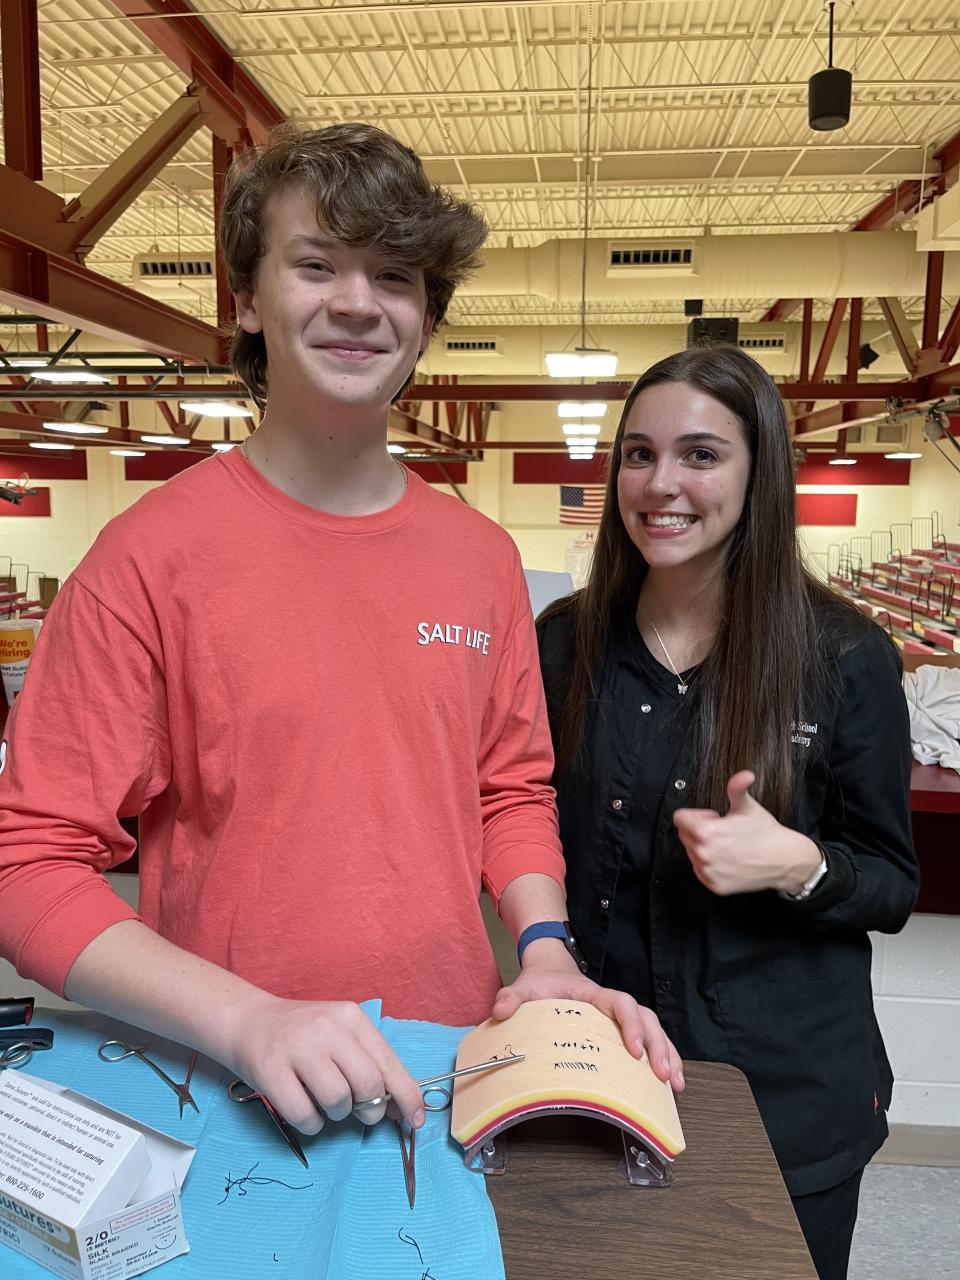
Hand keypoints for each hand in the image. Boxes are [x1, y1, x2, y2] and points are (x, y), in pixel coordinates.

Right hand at [224, 994, 424, 1134]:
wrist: (247, 1021)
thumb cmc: (301, 1034)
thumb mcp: (339, 1035)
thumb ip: (369, 1064)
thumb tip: (400, 1108)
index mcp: (350, 1018)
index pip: (389, 1063)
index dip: (407, 1096)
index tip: (414, 1120)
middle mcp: (326, 1028)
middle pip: (367, 1085)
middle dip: (370, 1109)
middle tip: (359, 1111)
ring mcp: (297, 1048)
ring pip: (338, 1102)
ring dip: (337, 1114)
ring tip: (324, 1102)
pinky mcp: (270, 1071)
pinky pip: (305, 1116)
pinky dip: (312, 1124)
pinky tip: (305, 1109)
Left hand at [490, 944, 683, 1091]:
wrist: (550, 973)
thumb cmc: (541, 983)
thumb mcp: (523, 987)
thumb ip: (511, 997)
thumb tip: (500, 1010)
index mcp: (594, 993)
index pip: (621, 1003)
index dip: (630, 1025)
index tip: (634, 1050)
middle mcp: (613, 1005)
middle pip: (647, 1019)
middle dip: (658, 1046)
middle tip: (661, 1075)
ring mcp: (620, 1019)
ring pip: (654, 1030)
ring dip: (668, 1054)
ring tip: (674, 1083)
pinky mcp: (621, 1032)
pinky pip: (650, 1041)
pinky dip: (664, 1058)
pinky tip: (669, 1082)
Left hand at [673, 770, 822, 896]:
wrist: (785, 860)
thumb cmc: (766, 832)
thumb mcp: (748, 806)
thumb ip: (737, 788)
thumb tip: (744, 774)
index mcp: (706, 832)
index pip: (680, 819)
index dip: (697, 815)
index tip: (714, 817)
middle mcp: (703, 855)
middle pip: (684, 835)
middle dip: (700, 830)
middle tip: (723, 830)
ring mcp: (709, 872)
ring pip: (692, 854)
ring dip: (704, 847)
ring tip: (728, 845)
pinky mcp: (715, 886)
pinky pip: (701, 871)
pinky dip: (710, 865)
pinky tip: (729, 859)